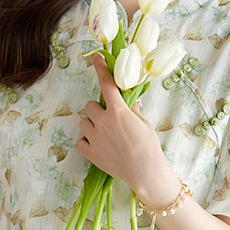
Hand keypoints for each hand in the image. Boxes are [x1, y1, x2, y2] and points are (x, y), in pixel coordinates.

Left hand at [77, 52, 165, 189]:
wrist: (146, 172)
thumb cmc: (148, 147)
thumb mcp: (144, 124)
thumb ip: (132, 111)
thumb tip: (130, 103)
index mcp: (118, 111)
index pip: (106, 84)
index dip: (101, 68)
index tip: (96, 58)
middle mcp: (103, 122)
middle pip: (90, 106)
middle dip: (98, 111)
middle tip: (108, 120)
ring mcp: (95, 138)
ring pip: (83, 123)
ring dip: (91, 126)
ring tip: (104, 136)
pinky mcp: (90, 153)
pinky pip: (80, 141)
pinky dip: (86, 142)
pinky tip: (98, 146)